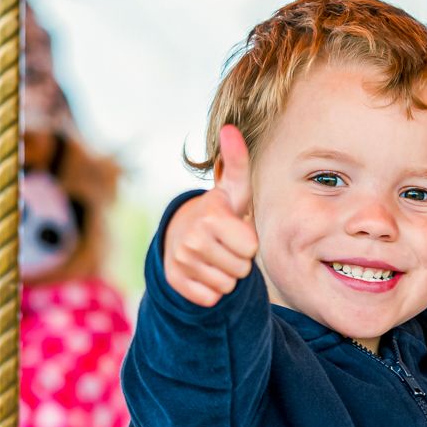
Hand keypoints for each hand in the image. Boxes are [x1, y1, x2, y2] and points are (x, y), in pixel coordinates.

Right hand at [164, 124, 259, 305]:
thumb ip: (237, 161)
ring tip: (214, 256)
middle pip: (240, 270)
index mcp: (210, 216)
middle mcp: (191, 239)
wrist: (181, 233)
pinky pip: (210, 298)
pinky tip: (203, 271)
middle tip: (224, 245)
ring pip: (226, 286)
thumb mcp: (233, 189)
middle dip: (237, 260)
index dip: (248, 242)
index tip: (235, 231)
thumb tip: (230, 128)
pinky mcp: (175, 281)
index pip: (251, 249)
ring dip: (225, 274)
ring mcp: (181, 261)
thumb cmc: (220, 212)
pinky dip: (210, 289)